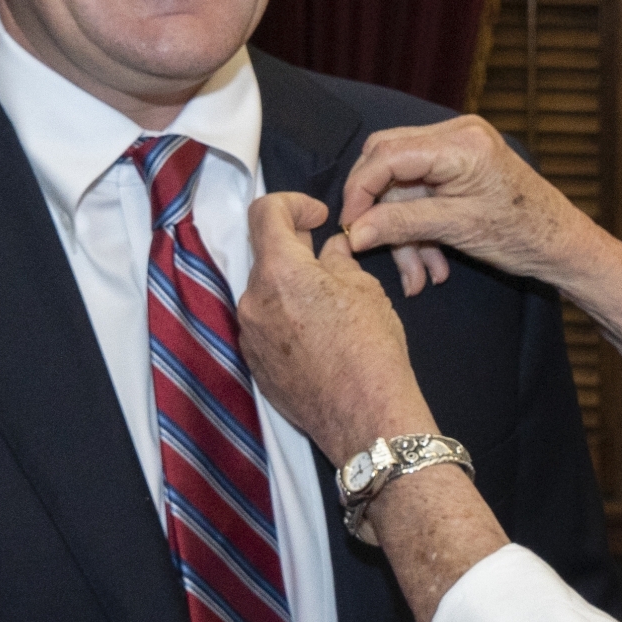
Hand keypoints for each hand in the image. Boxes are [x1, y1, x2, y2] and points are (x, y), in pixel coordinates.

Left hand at [239, 192, 434, 463]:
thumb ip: (338, 261)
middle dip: (294, 251)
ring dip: (289, 288)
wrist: (364, 417)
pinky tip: (316, 336)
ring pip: (264, 294)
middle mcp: (253, 300)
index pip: (264, 213)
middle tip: (327, 260)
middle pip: (264, 257)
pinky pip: (264, 327)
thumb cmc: (372, 347)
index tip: (316, 217)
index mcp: (280, 271)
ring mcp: (249, 336)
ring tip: (326, 304)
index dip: (292, 204)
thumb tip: (330, 251)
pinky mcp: (254, 365)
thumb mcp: (365, 290)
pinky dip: (285, 319)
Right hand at [338, 116, 597, 295]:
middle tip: (371, 246)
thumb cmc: (523, 235)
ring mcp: (460, 148)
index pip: (386, 155)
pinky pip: (424, 191)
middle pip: (388, 163)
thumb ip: (401, 225)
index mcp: (460, 143)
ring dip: (404, 230)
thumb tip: (353, 233)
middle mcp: (458, 133)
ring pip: (404, 185)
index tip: (349, 227)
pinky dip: (420, 226)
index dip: (360, 191)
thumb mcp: (456, 230)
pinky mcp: (462, 166)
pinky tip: (431, 265)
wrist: (564, 245)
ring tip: (418, 277)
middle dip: (381, 211)